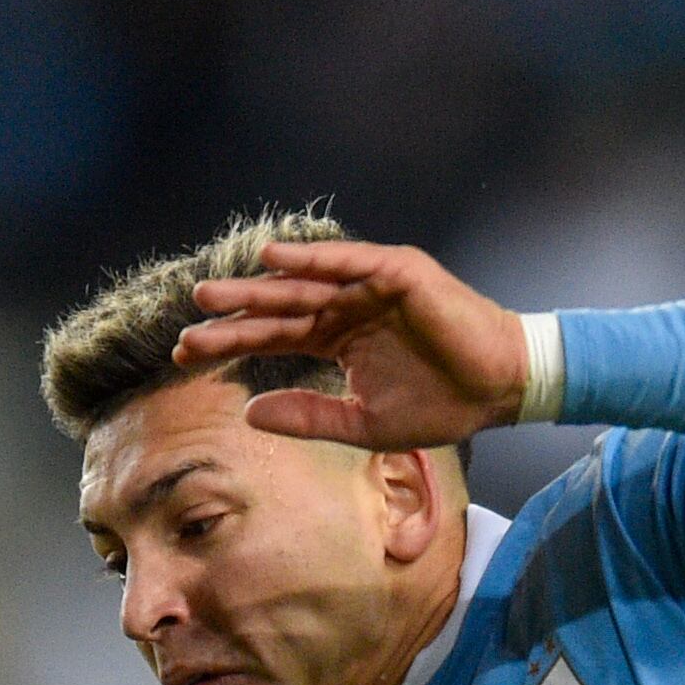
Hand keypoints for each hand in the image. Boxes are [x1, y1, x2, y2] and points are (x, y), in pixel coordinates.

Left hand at [173, 239, 529, 452]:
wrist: (499, 389)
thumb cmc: (442, 405)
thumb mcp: (364, 423)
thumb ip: (310, 417)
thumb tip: (250, 413)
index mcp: (339, 340)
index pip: (274, 337)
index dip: (231, 344)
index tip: (186, 356)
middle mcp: (347, 308)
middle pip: (278, 309)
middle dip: (233, 316)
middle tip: (186, 322)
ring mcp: (370, 288)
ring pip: (303, 286)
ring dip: (258, 286)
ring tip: (212, 293)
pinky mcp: (397, 273)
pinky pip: (347, 264)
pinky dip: (312, 261)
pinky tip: (273, 260)